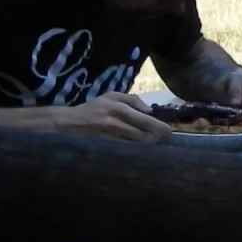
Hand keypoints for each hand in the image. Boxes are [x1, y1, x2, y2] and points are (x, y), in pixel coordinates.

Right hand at [57, 92, 171, 142]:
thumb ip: (132, 100)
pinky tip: (144, 144)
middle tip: (167, 136)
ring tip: (157, 140)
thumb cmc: (94, 107)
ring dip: (149, 142)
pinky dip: (138, 145)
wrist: (72, 122)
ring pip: (136, 141)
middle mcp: (116, 123)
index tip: (169, 130)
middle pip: (142, 133)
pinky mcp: (109, 144)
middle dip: (156, 136)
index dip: (158, 126)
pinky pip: (128, 145)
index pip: (143, 119)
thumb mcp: (112, 96)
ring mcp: (112, 136)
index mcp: (118, 109)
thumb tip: (149, 110)